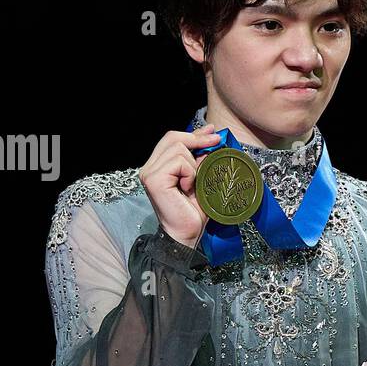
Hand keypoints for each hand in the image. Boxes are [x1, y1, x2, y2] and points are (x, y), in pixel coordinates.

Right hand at [139, 124, 219, 246]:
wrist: (187, 234)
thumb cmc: (193, 212)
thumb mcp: (200, 179)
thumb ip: (199, 160)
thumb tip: (210, 137)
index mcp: (157, 167)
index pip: (172, 140)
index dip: (193, 134)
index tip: (212, 131)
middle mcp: (149, 168)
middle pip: (172, 138)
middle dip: (197, 139)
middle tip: (216, 142)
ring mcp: (149, 173)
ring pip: (178, 148)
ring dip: (193, 165)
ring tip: (193, 184)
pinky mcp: (154, 180)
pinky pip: (179, 162)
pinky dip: (190, 173)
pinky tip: (188, 188)